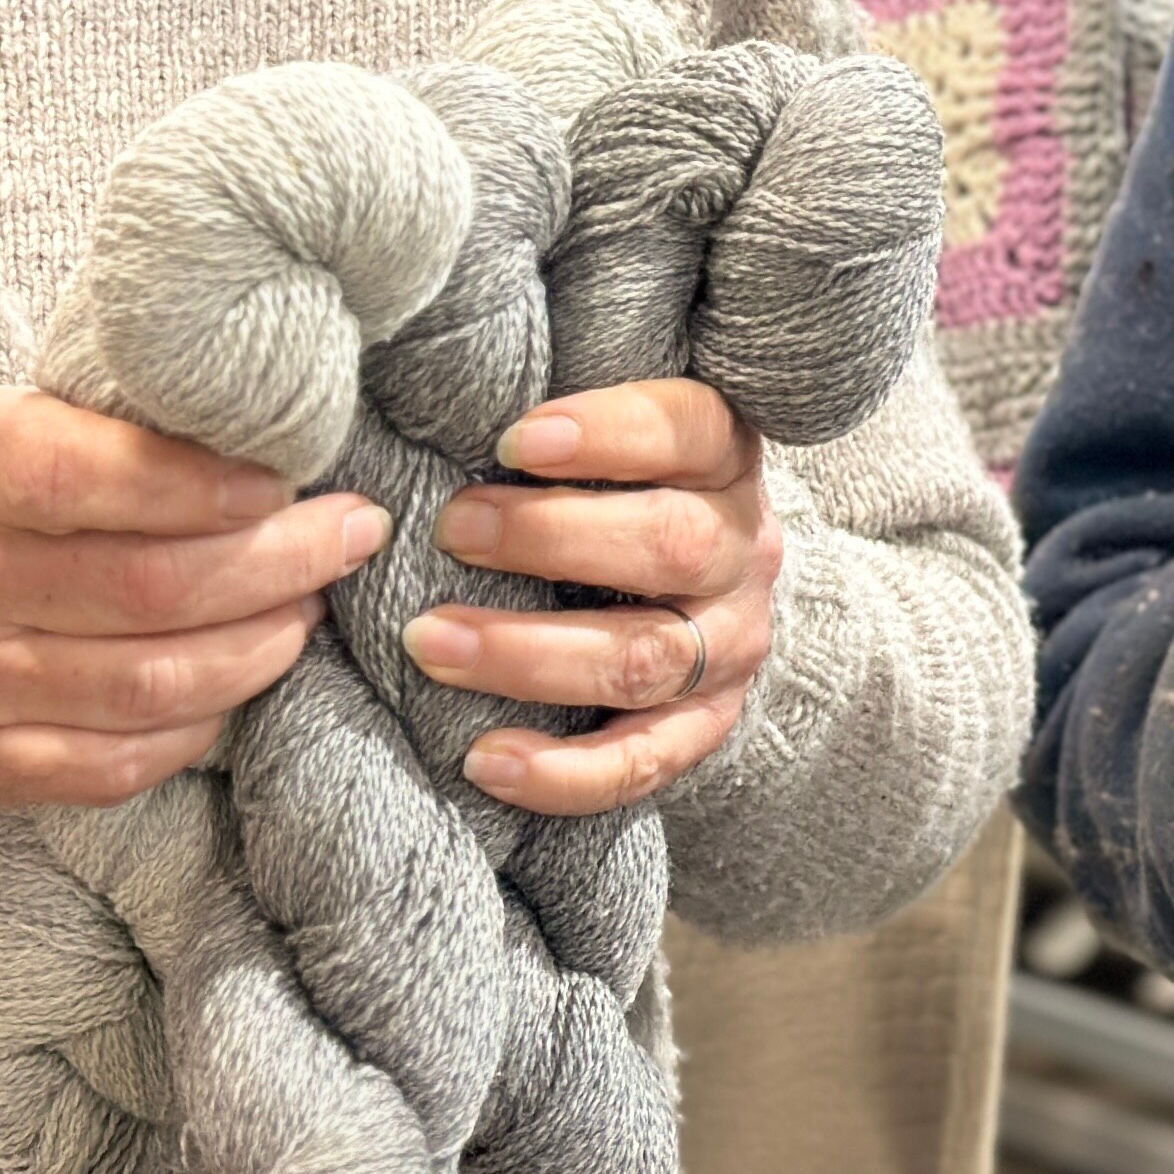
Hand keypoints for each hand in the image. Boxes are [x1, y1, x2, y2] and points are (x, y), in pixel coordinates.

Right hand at [0, 386, 393, 809]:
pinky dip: (201, 727)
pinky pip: (118, 762)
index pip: (88, 476)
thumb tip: (274, 429)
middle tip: (350, 536)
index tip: (286, 478)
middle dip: (279, 564)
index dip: (201, 484)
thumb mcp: (27, 419)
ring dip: (258, 649)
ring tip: (309, 608)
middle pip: (149, 589)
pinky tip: (242, 681)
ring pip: (149, 685)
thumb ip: (129, 427)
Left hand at [405, 378, 778, 816]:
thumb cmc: (622, 492)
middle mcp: (743, 550)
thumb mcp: (620, 442)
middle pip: (669, 545)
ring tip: (431, 643)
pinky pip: (642, 761)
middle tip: (450, 529)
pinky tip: (482, 759)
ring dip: (529, 654)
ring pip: (645, 659)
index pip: (689, 429)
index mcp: (725, 460)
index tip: (511, 440)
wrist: (708, 593)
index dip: (608, 432)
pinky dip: (562, 771)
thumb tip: (438, 402)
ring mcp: (731, 645)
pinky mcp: (707, 725)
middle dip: (549, 539)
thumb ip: (558, 426)